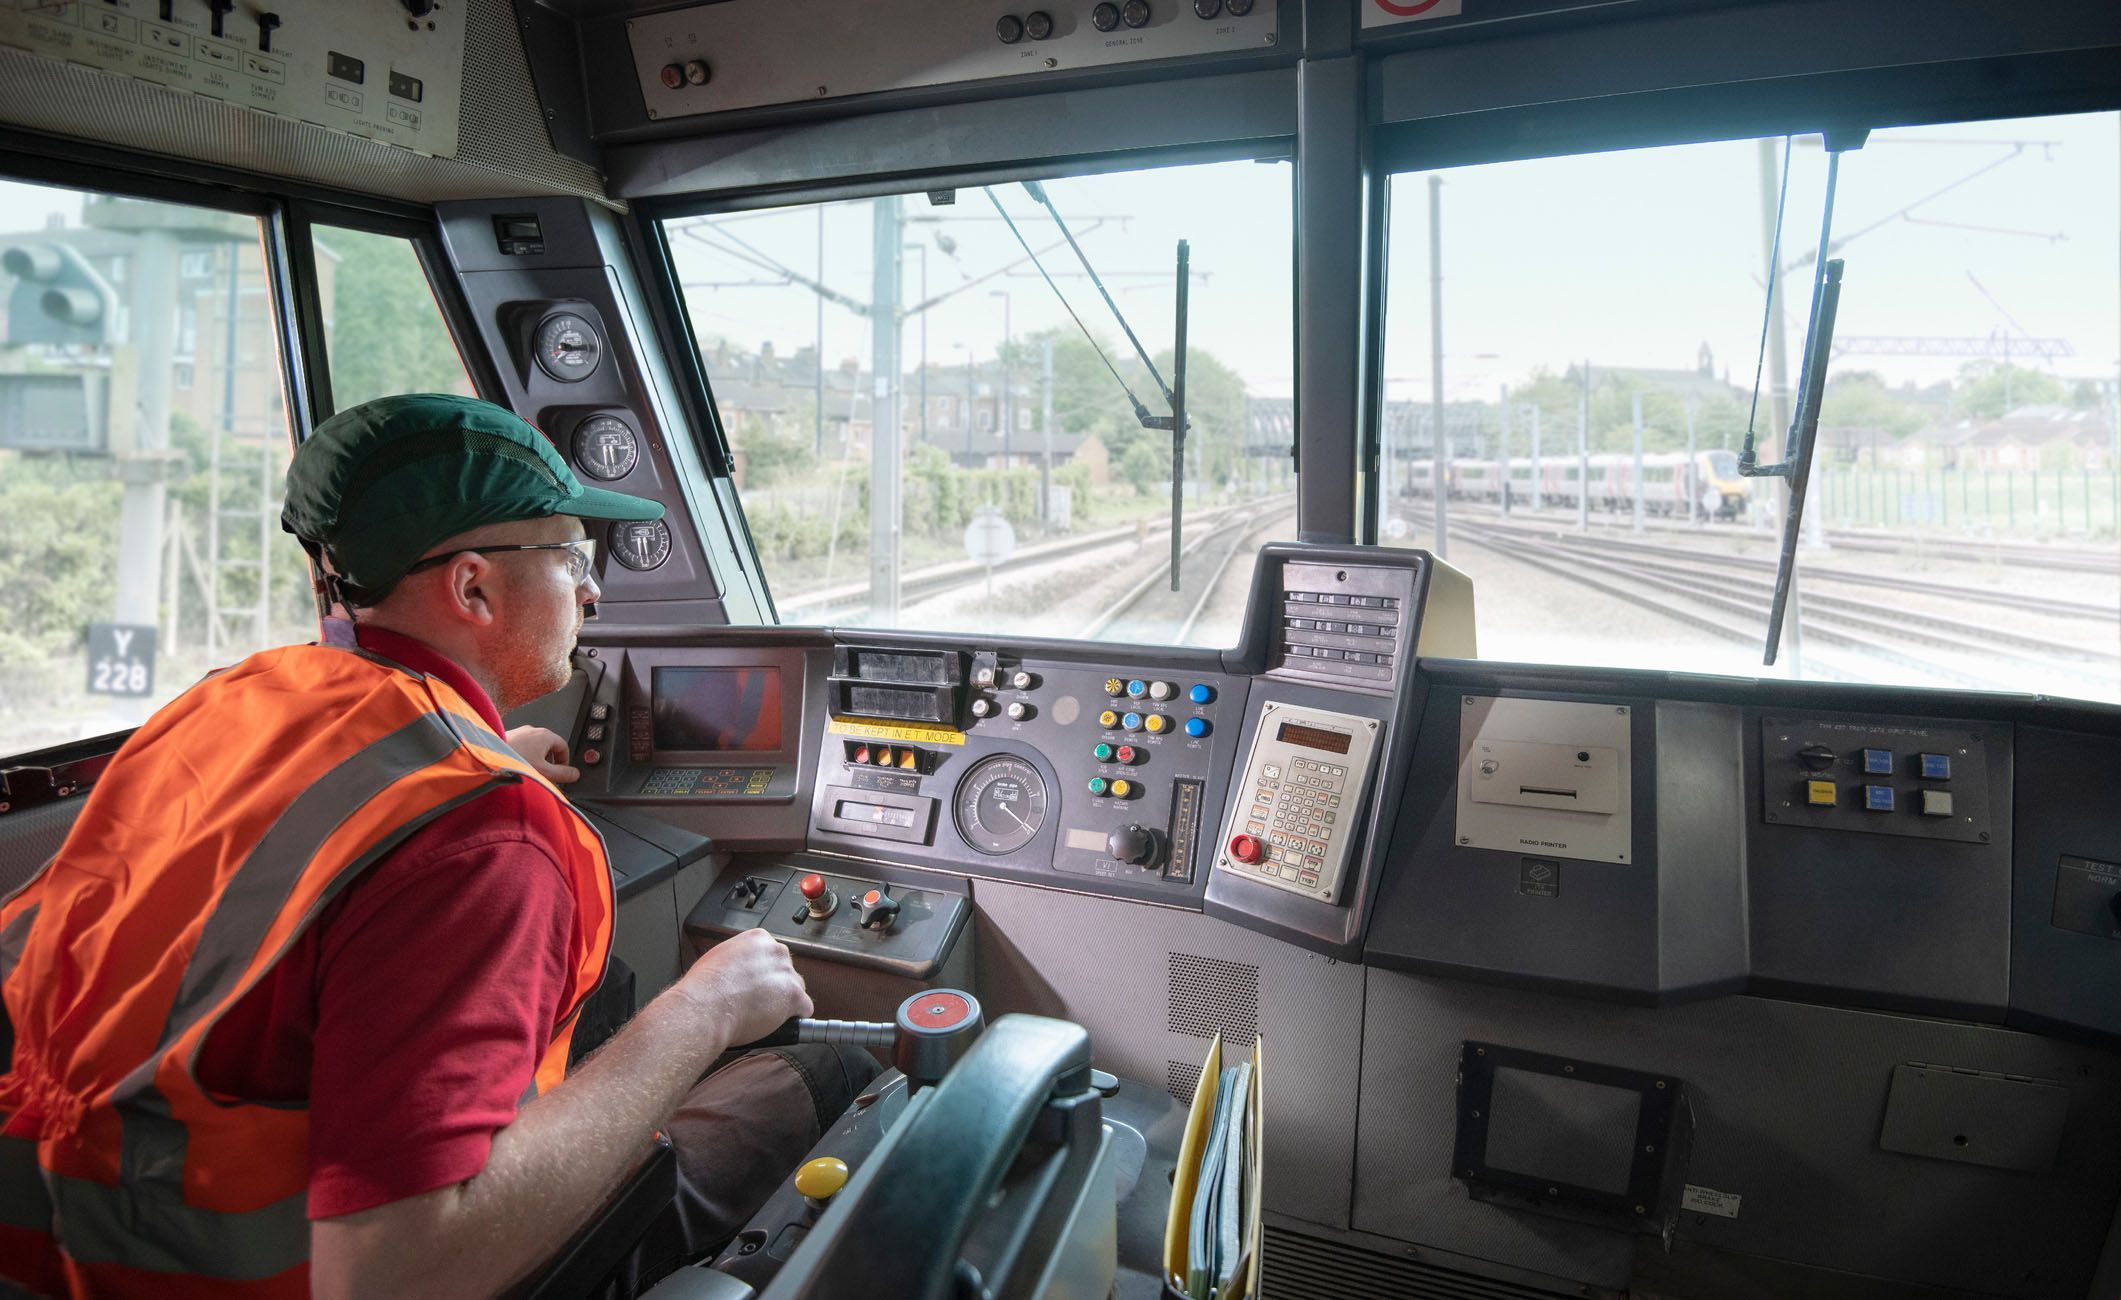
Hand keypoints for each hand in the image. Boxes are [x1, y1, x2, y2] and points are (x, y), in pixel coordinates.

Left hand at [505, 725, 579, 783]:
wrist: (486, 759)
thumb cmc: (513, 762)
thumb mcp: (544, 772)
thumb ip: (562, 774)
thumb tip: (574, 774)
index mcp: (545, 735)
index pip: (563, 746)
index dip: (564, 761)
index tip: (561, 772)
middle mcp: (532, 730)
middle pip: (548, 746)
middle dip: (549, 762)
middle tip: (545, 775)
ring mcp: (518, 732)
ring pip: (533, 746)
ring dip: (535, 759)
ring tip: (529, 772)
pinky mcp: (507, 736)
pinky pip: (521, 746)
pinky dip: (522, 756)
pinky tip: (516, 767)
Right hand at [679, 928, 812, 1045]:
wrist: (705, 1006)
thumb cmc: (704, 987)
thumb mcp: (718, 958)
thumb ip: (736, 959)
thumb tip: (736, 970)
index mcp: (758, 939)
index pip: (772, 955)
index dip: (764, 973)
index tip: (756, 983)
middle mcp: (776, 951)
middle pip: (785, 971)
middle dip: (776, 985)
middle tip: (759, 1000)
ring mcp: (786, 973)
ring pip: (796, 989)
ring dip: (785, 1001)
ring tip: (764, 1014)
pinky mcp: (794, 995)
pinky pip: (805, 1008)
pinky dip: (795, 1018)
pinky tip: (781, 1023)